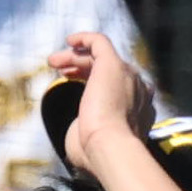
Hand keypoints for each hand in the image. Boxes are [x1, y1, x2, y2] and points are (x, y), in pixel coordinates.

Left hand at [45, 31, 154, 179]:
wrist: (110, 148)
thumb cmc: (98, 153)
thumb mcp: (92, 141)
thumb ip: (88, 129)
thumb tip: (77, 129)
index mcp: (137, 111)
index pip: (116, 88)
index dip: (92, 82)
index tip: (72, 83)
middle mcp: (137, 90)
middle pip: (108, 71)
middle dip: (82, 67)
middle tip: (61, 71)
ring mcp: (127, 76)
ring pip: (101, 56)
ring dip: (76, 57)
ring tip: (54, 61)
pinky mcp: (114, 64)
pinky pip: (100, 42)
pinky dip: (85, 38)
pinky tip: (69, 40)